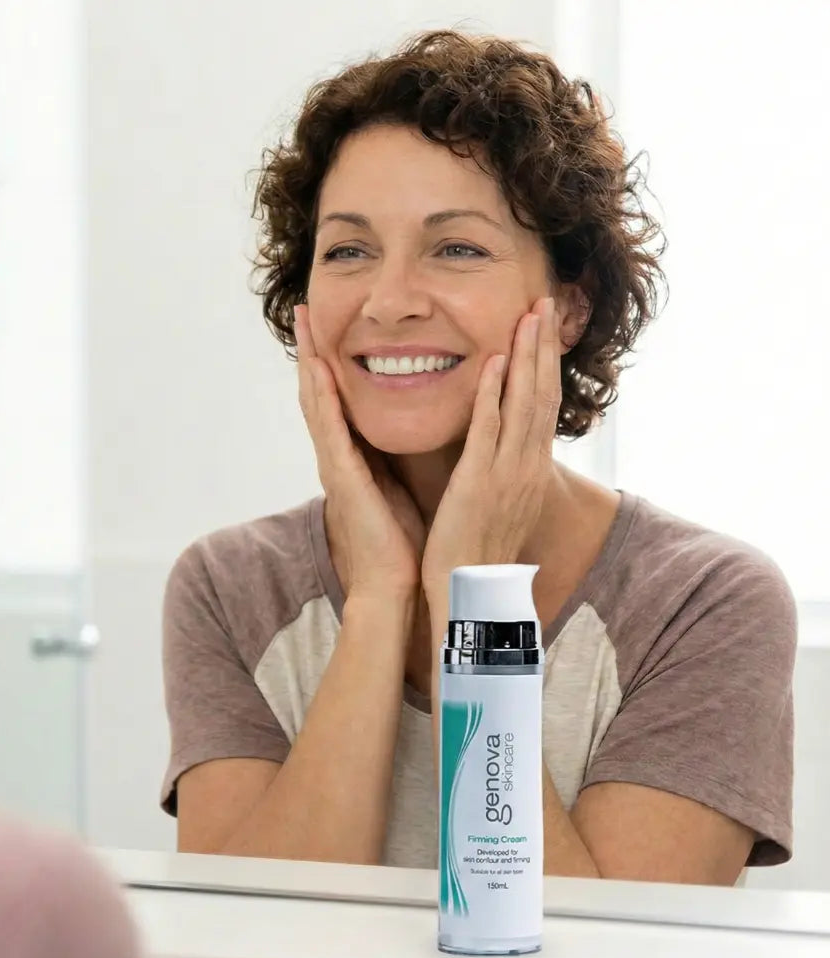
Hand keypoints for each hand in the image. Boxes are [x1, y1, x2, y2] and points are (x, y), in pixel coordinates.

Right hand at [294, 304, 423, 598]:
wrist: (393, 582)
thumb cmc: (400, 537)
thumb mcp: (398, 483)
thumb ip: (395, 455)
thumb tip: (411, 429)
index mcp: (353, 455)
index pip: (337, 397)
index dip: (330, 359)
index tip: (328, 323)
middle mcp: (337, 454)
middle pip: (318, 391)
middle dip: (311, 349)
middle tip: (303, 308)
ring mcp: (335, 464)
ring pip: (316, 401)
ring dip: (308, 360)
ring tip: (303, 323)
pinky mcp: (342, 477)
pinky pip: (329, 429)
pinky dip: (321, 396)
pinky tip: (317, 368)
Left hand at [421, 297, 560, 609]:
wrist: (471, 594)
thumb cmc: (480, 550)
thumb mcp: (501, 503)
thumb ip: (505, 469)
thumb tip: (507, 446)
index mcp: (530, 469)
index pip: (543, 405)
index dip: (546, 364)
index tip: (545, 327)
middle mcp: (527, 466)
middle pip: (543, 394)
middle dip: (545, 346)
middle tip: (547, 301)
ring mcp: (507, 473)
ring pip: (524, 404)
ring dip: (528, 356)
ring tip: (531, 314)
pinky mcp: (479, 482)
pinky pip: (489, 430)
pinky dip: (494, 393)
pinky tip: (495, 361)